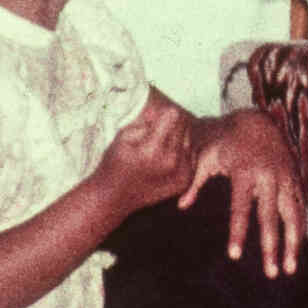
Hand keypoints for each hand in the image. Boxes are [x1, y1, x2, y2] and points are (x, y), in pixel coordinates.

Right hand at [92, 92, 196, 211]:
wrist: (115, 197)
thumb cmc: (115, 163)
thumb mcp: (124, 136)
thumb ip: (147, 120)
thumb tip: (164, 110)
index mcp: (153, 148)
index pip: (174, 115)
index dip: (164, 113)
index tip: (156, 119)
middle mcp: (171, 161)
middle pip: (185, 126)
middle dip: (173, 124)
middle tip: (158, 131)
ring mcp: (180, 173)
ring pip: (191, 139)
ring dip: (179, 138)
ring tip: (161, 145)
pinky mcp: (185, 181)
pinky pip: (192, 156)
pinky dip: (182, 153)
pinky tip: (167, 158)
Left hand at [181, 108, 306, 276]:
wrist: (257, 120)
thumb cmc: (226, 141)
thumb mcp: (206, 156)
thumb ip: (195, 181)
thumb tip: (181, 205)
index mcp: (245, 172)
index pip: (241, 209)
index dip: (237, 233)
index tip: (234, 256)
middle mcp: (268, 177)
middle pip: (271, 218)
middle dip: (271, 247)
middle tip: (271, 273)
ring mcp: (285, 178)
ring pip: (292, 215)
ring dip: (293, 243)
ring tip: (290, 269)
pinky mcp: (295, 179)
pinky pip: (300, 207)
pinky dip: (300, 228)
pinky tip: (296, 249)